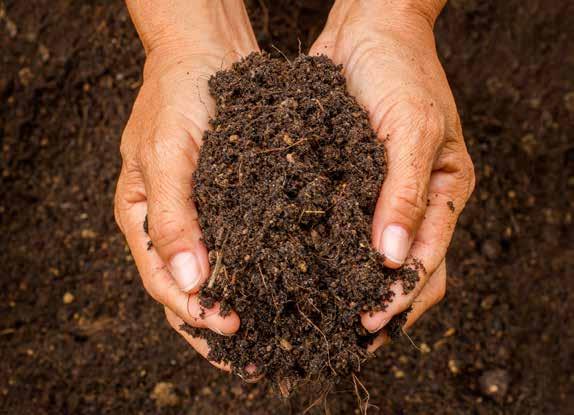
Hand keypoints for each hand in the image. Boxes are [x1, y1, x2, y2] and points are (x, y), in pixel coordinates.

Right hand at [115, 0, 258, 369]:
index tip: (231, 329)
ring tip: (269, 338)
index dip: (195, 312)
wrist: (206, 50)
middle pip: (189, 291)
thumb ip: (172, 220)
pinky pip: (241, 246)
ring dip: (239, 306)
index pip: (163, 282)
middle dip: (215, 327)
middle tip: (250, 359)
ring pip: (217, 275)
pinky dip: (257, 271)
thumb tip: (190, 284)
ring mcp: (201, 214)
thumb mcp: (166, 154)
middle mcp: (171, 224)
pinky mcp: (230, 200)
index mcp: (141, 218)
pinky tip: (282, 288)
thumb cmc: (177, 95)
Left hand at [310, 0, 474, 347]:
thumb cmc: (402, 70)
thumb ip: (408, 193)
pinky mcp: (347, 183)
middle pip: (403, 273)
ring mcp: (379, 195)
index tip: (366, 326)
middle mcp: (413, 202)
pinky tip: (300, 271)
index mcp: (444, 193)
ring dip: (350, 289)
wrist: (369, 28)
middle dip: (377, 309)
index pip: (429, 263)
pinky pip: (339, 228)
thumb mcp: (413, 128)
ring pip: (369, 258)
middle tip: (339, 339)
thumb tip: (396, 257)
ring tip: (318, 320)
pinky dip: (326, 254)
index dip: (401, 299)